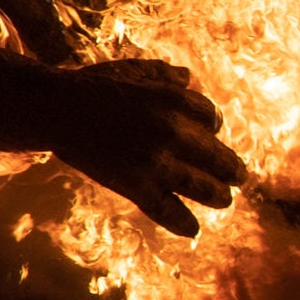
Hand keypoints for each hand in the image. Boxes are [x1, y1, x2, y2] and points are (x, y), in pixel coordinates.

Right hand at [45, 59, 248, 236]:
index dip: (213, 128)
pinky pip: (166, 209)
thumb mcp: (134, 70)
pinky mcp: (136, 185)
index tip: (211, 135)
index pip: (210, 118)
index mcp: (176, 101)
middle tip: (240, 178)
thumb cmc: (95, 86)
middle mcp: (173, 132)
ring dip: (217, 195)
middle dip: (231, 169)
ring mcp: (156, 162)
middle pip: (215, 155)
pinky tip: (192, 230)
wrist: (59, 110)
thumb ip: (164, 75)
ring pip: (199, 185)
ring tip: (225, 201)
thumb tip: (189, 78)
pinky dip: (181, 222)